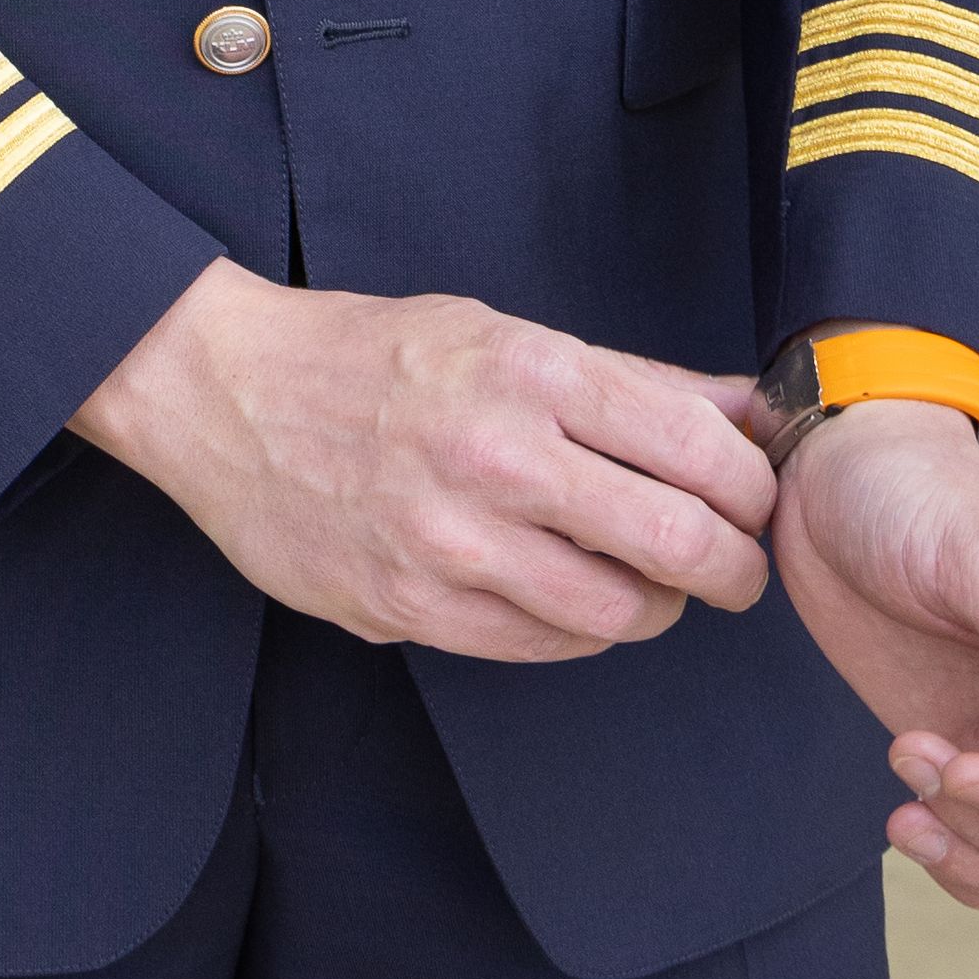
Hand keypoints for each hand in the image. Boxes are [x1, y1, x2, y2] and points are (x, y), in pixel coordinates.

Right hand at [73, 260, 776, 661]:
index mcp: (527, 371)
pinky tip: (566, 591)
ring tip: (644, 580)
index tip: (752, 497)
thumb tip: (751, 408)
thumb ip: (629, 382)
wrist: (226, 392)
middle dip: (734, 568)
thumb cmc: (368, 355)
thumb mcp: (497, 333)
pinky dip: (579, 629)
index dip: (752, 487)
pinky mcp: (413, 608)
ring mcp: (453, 542)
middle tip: (732, 565)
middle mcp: (497, 456)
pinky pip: (544, 645)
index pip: (698, 448)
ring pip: (620, 612)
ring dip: (657, 606)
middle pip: (679, 544)